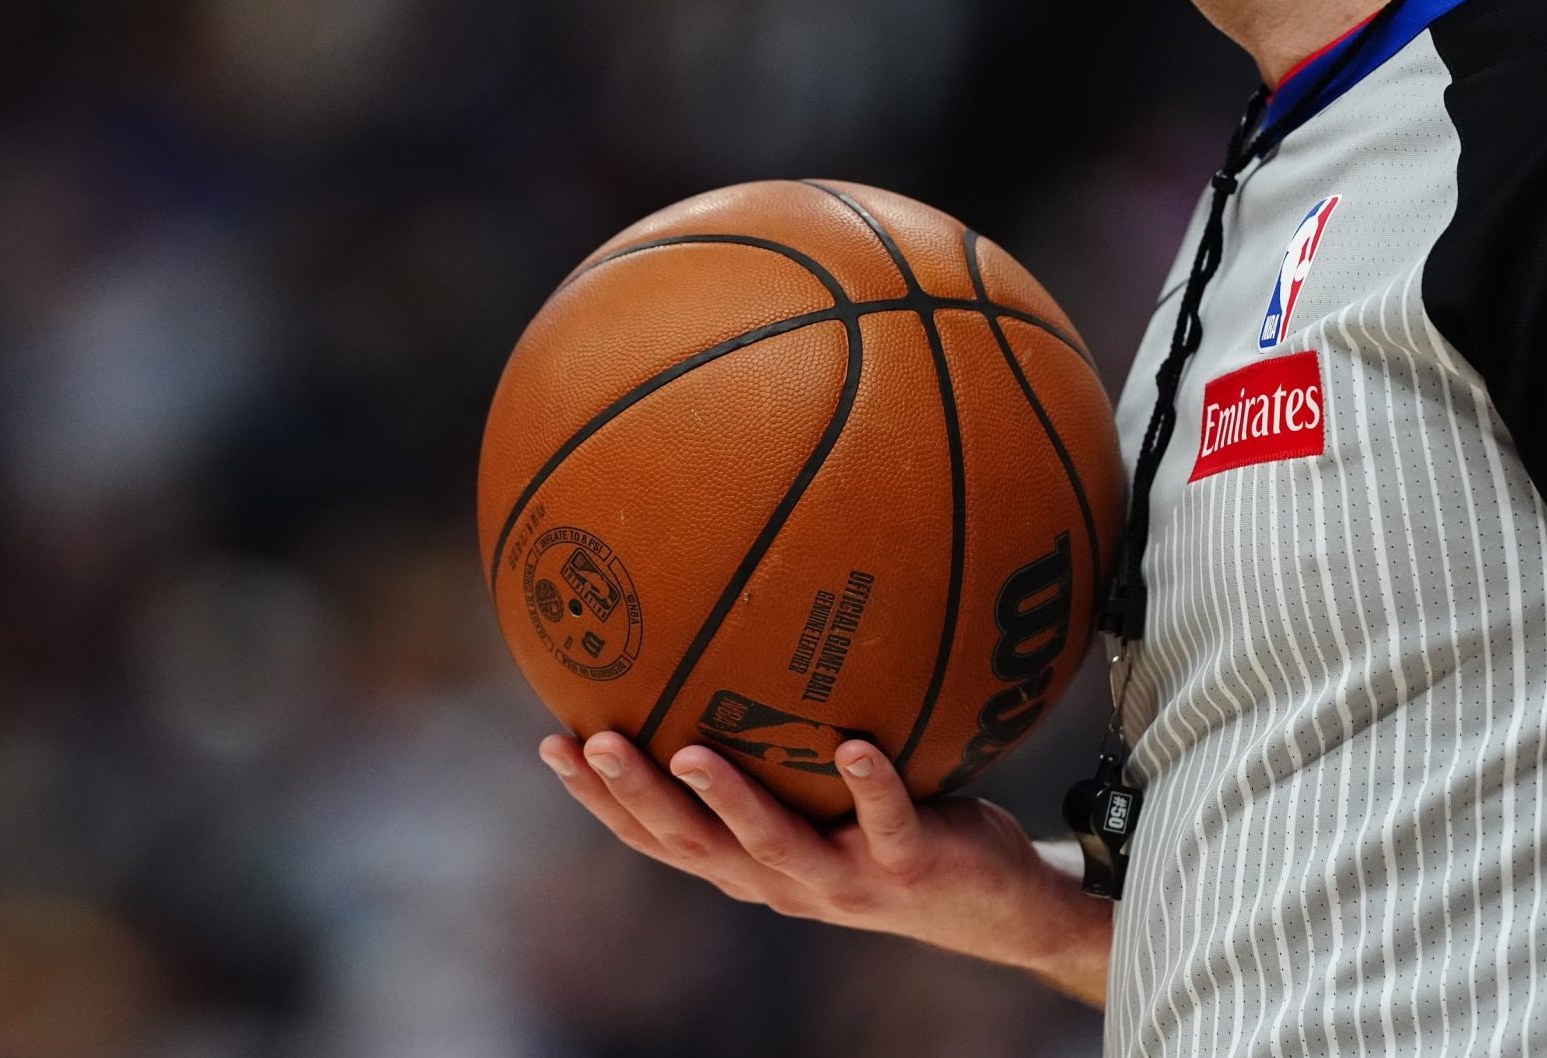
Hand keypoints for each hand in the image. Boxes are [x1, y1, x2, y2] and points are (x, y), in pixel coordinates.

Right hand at [538, 730, 1113, 1004]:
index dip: (599, 800)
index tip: (551, 743)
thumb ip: (778, 746)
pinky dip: (867, 784)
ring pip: (772, 843)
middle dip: (634, 796)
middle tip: (590, 741)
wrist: (994, 906)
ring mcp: (844, 880)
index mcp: (750, 865)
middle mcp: (783, 882)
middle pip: (692, 844)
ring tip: (688, 750)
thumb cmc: (897, 829)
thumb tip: (733, 642)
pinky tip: (854, 742)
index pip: (656, 837)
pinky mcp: (908, 866)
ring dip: (727, 799)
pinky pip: (885, 820)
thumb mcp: (824, 794)